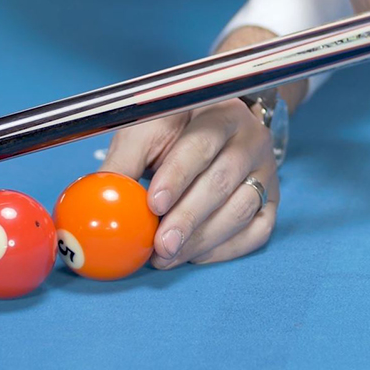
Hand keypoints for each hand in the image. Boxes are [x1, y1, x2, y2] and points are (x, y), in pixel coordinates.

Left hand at [99, 28, 300, 267]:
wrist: (211, 128)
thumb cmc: (171, 130)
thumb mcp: (143, 132)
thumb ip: (123, 162)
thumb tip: (97, 200)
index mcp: (220, 113)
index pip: (202, 144)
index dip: (178, 176)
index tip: (153, 204)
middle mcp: (252, 139)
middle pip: (223, 182)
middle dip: (188, 218)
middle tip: (160, 246)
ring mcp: (266, 171)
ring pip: (241, 210)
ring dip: (202, 240)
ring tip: (168, 256)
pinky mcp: (271, 200)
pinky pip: (257, 231)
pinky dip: (226, 249)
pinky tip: (196, 255)